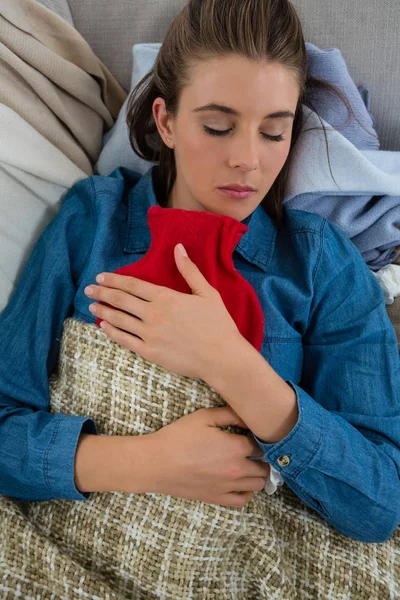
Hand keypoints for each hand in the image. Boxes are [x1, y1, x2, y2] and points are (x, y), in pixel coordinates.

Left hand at [84, 243, 241, 379]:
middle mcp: (153, 314)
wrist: (222, 357)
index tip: (101, 277)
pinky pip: (125, 340)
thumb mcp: (207, 293)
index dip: (114, 280)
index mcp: (166, 298)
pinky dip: (112, 332)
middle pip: (121, 300)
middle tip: (88, 289)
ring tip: (91, 306)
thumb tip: (178, 248)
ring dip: (103, 311)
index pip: (133, 285)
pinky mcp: (150, 352)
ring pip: (119, 319)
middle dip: (102, 293)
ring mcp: (149, 334)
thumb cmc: (218, 324)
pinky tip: (103, 326)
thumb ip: (189, 270)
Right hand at [147, 405, 270, 507]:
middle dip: (262, 457)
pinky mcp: (217, 498)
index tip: (253, 434)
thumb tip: (247, 415)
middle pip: (264, 466)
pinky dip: (248, 492)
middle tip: (253, 449)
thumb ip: (230, 414)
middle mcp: (237, 469)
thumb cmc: (178, 437)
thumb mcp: (204, 417)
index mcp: (236, 447)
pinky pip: (242, 500)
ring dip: (258, 474)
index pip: (260, 444)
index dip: (259, 438)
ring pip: (258, 484)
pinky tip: (243, 483)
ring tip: (250, 465)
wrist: (156, 463)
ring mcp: (228, 486)